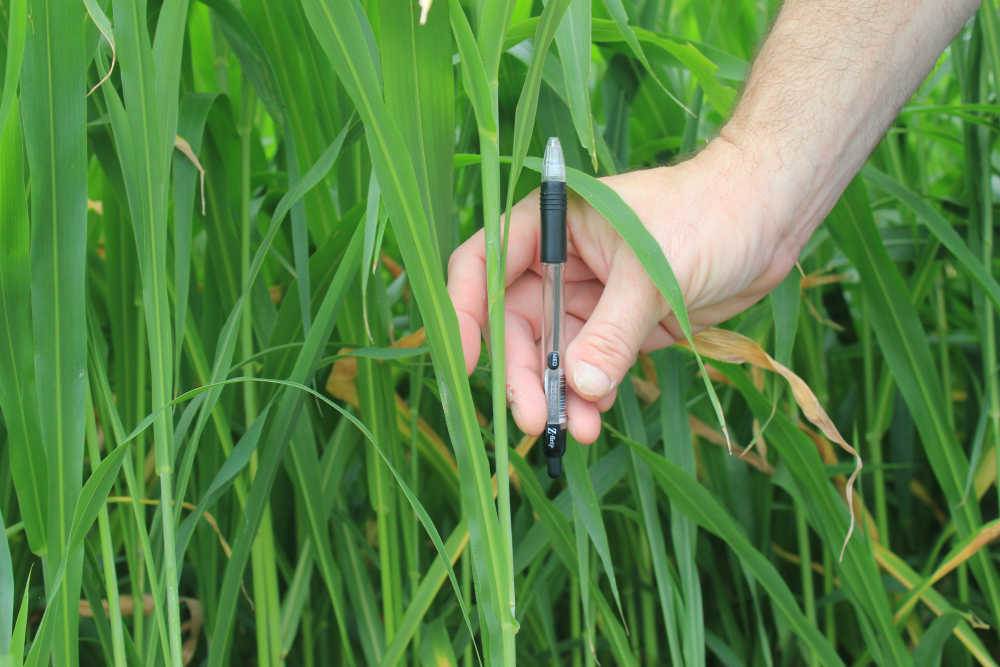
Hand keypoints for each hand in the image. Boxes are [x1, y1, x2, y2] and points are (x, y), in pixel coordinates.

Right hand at [447, 138, 800, 443]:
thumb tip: (579, 387)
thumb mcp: (654, 273)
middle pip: (515, 323)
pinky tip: (598, 418)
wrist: (772, 215)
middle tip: (536, 419)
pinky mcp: (622, 326)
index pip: (484, 262)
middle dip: (523, 373)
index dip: (464, 310)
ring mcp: (591, 296)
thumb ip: (612, 331)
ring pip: (553, 353)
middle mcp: (562, 262)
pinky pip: (593, 366)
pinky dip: (592, 395)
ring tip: (579, 431)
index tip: (466, 361)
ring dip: (561, 394)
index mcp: (552, 224)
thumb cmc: (710, 214)